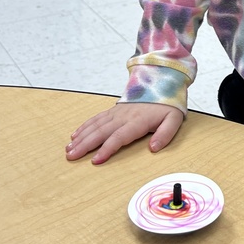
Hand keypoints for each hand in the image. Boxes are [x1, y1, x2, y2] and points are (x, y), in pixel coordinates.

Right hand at [65, 102, 183, 164]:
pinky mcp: (114, 110)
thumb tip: (153, 148)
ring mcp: (117, 112)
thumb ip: (165, 134)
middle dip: (85, 145)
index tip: (96, 160)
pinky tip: (75, 135)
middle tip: (71, 157)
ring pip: (95, 125)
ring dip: (81, 137)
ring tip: (69, 149)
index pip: (119, 137)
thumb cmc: (168, 105)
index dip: (107, 149)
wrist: (162, 84)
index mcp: (138, 121)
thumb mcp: (174, 119)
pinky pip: (96, 118)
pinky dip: (84, 127)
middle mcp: (124, 116)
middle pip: (101, 132)